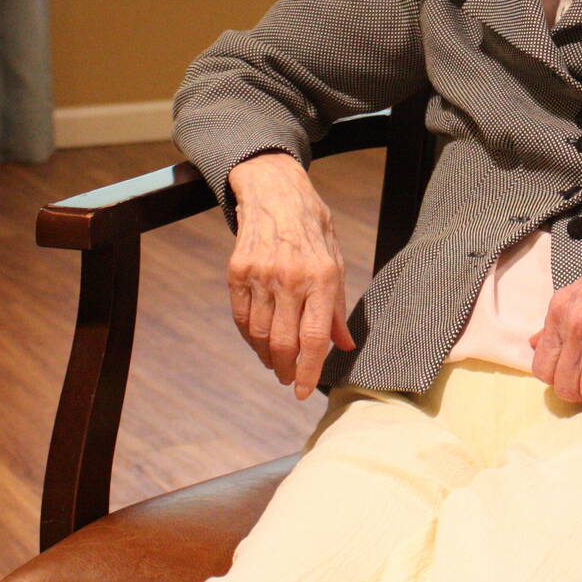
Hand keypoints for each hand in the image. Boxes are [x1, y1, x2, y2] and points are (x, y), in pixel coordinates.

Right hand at [226, 152, 356, 399]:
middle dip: (286, 369)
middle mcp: (290, 278)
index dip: (309, 370)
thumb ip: (336, 307)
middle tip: (288, 378)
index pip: (315, 337)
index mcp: (321, 277)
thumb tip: (344, 345)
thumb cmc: (312, 229)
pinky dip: (250, 337)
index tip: (302, 390)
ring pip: (260, 334)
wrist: (275, 191)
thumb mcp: (335, 262)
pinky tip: (259, 342)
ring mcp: (260, 275)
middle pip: (284, 342)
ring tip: (275, 363)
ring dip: (267, 356)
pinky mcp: (237, 272)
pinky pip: (242, 317)